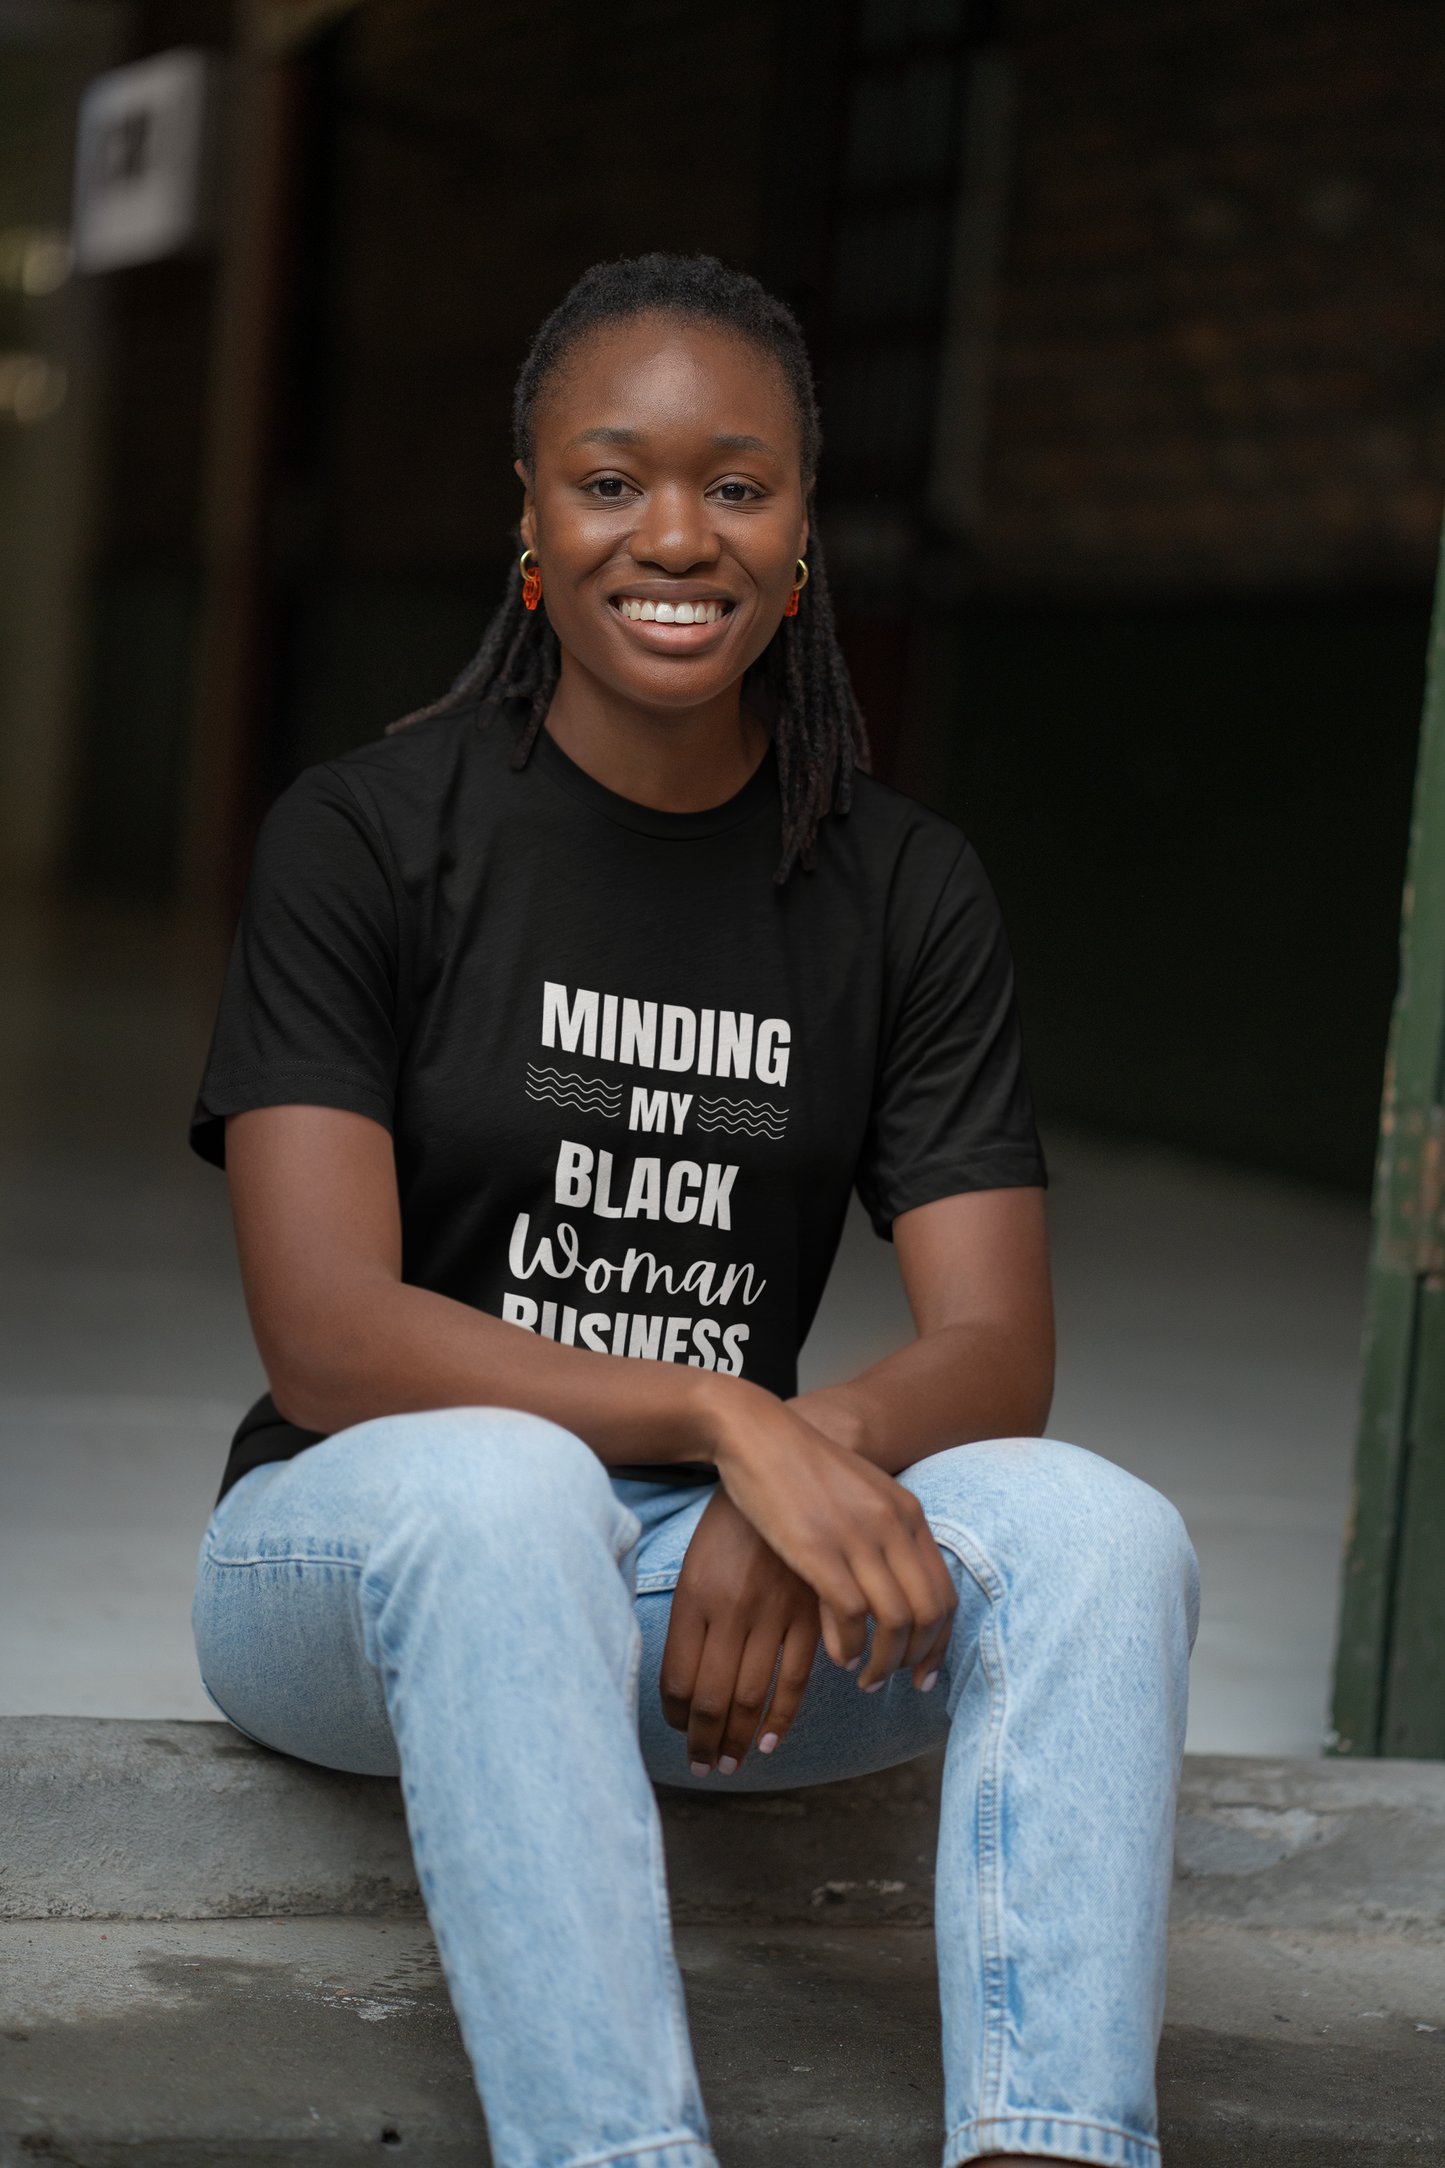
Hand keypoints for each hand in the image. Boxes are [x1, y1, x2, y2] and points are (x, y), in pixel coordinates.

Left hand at [660, 1489, 819, 1773]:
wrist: (781, 1463)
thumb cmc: (731, 1520)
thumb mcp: (696, 1564)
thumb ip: (691, 1621)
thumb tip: (680, 1685)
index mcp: (694, 1596)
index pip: (675, 1681)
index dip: (675, 1719)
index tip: (678, 1736)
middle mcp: (731, 1610)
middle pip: (710, 1698)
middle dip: (703, 1742)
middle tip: (703, 1766)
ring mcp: (773, 1612)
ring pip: (751, 1697)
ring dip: (738, 1739)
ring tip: (729, 1764)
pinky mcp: (811, 1611)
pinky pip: (795, 1680)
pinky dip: (781, 1718)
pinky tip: (769, 1741)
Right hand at [701, 1383, 957, 1692]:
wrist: (757, 1434)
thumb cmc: (802, 1469)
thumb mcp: (859, 1497)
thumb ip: (882, 1538)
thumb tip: (891, 1595)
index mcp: (907, 1513)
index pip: (945, 1592)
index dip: (940, 1642)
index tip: (924, 1673)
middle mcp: (892, 1525)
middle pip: (929, 1612)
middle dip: (918, 1659)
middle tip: (897, 1684)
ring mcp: (858, 1536)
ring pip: (896, 1620)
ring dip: (885, 1661)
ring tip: (866, 1679)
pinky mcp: (818, 1548)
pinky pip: (852, 1614)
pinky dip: (851, 1646)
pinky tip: (839, 1657)